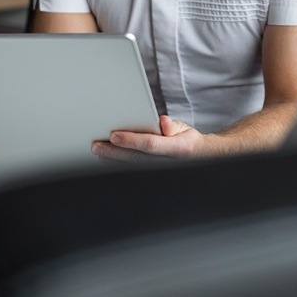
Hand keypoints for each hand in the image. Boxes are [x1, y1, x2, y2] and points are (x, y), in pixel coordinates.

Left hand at [91, 115, 209, 162]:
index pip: (151, 145)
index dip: (132, 140)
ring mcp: (159, 171)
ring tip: (98, 152)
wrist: (199, 159)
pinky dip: (118, 164)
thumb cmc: (188, 141)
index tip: (114, 135)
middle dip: (114, 152)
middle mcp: (167, 163)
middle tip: (97, 146)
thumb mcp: (185, 129)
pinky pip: (133, 170)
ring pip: (133, 167)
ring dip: (113, 159)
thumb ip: (172, 125)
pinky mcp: (152, 174)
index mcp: (178, 149)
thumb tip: (163, 123)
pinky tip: (106, 159)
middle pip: (137, 158)